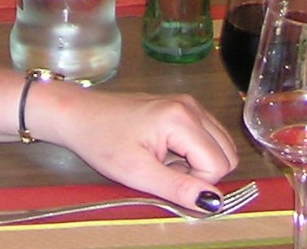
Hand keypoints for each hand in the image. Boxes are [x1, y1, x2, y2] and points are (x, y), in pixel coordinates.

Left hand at [33, 84, 236, 210]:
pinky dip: (193, 152)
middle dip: (201, 172)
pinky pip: (208, 137)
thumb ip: (179, 188)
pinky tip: (165, 152)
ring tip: (163, 161)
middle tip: (165, 170)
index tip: (164, 177)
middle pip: (227, 154)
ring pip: (221, 146)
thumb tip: (214, 202)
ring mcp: (189, 104)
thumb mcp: (138, 173)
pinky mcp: (184, 107)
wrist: (80, 115)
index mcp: (182, 119)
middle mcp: (192, 107)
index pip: (218, 165)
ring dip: (198, 163)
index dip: (196, 182)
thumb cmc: (103, 141)